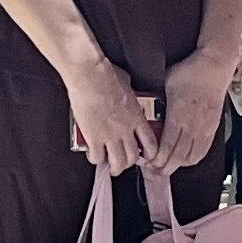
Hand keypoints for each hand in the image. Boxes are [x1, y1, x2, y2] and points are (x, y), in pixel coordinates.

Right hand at [61, 55, 158, 176]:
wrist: (90, 76)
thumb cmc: (106, 75)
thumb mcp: (126, 82)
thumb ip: (128, 91)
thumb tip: (125, 87)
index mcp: (136, 116)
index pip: (150, 142)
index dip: (150, 153)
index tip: (146, 155)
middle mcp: (126, 129)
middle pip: (133, 156)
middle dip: (129, 162)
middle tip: (124, 161)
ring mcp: (110, 135)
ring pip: (118, 162)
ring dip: (115, 167)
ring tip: (110, 167)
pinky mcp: (93, 137)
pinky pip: (97, 157)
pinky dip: (95, 159)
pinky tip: (93, 154)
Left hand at [154, 45, 234, 175]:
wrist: (214, 67)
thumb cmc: (191, 72)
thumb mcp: (165, 83)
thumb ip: (156, 98)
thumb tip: (144, 104)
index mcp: (178, 116)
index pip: (166, 148)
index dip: (155, 160)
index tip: (146, 162)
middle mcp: (191, 126)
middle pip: (177, 158)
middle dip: (163, 168)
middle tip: (153, 169)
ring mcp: (203, 129)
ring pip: (190, 158)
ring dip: (177, 165)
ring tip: (167, 165)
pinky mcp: (212, 128)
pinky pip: (202, 151)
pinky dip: (191, 159)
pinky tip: (184, 159)